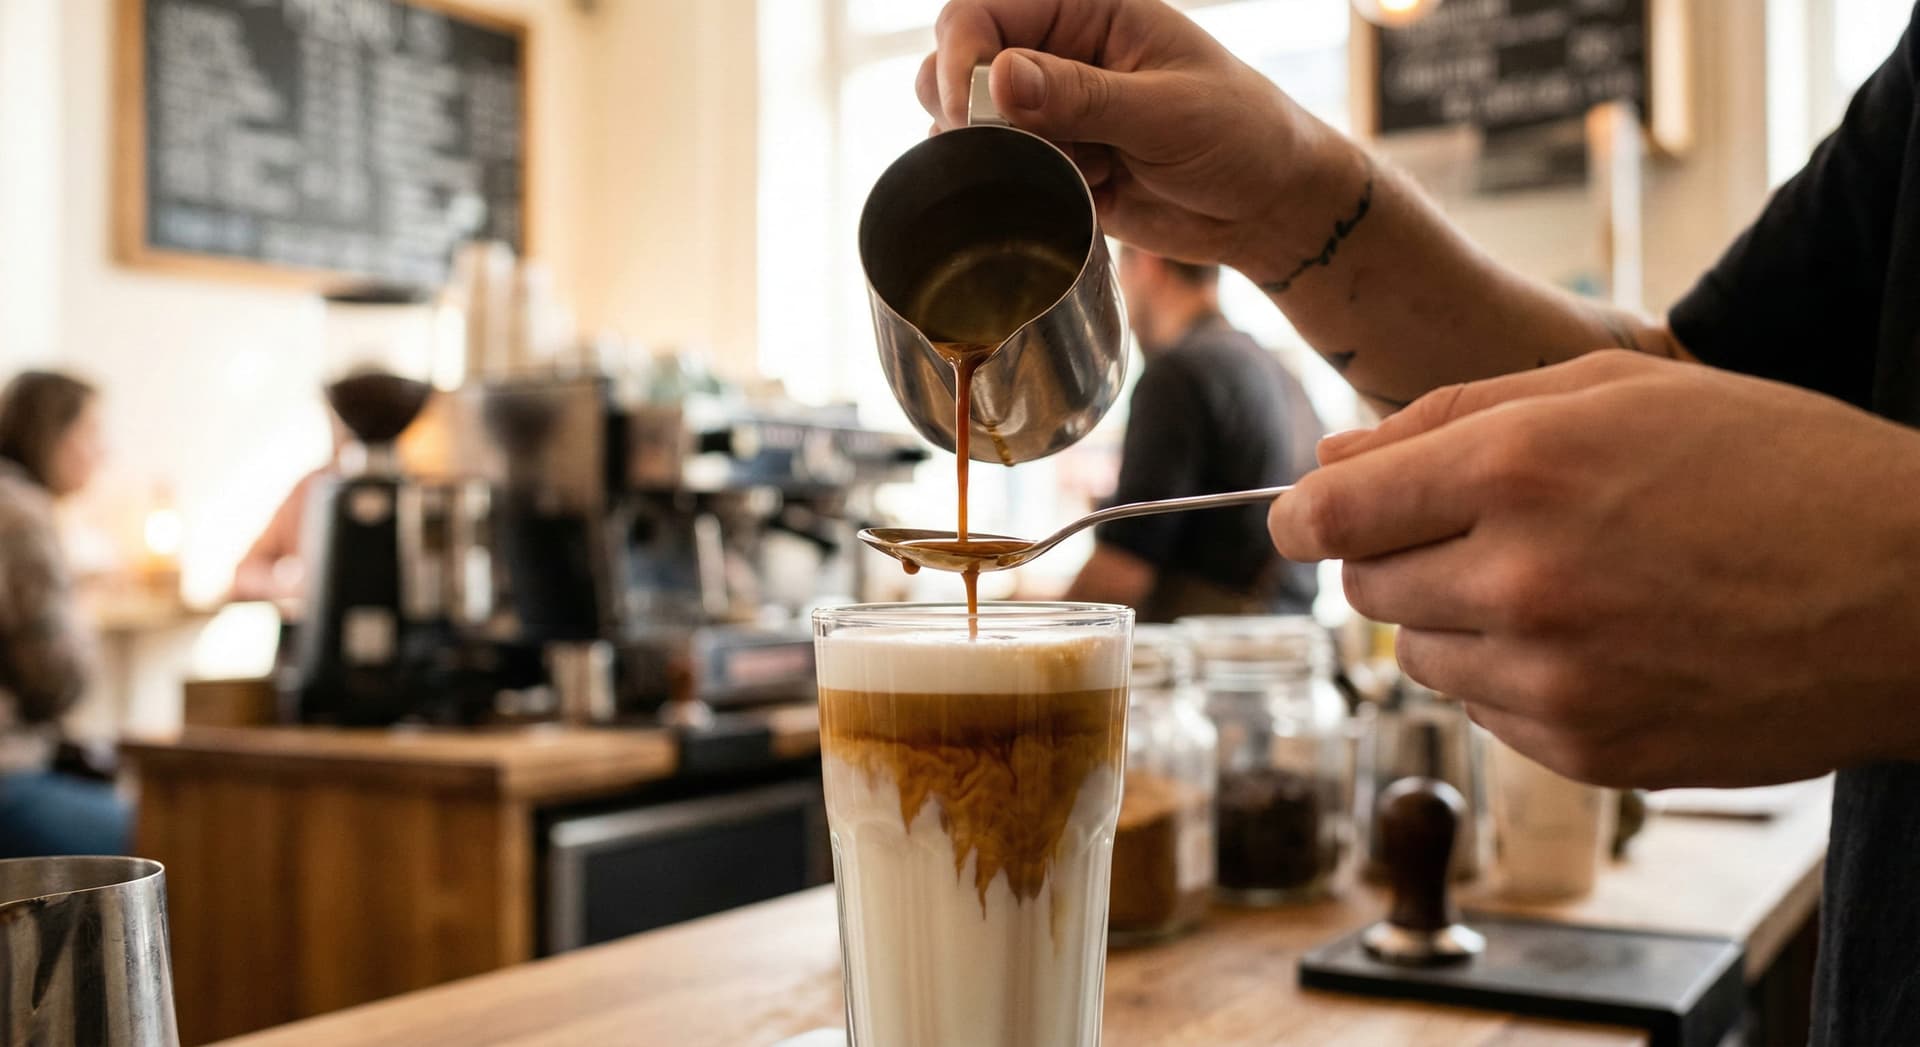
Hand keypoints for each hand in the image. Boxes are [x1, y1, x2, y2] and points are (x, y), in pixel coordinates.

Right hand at [919, 0, 1342, 276]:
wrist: (1267, 207)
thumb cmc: (1238, 136)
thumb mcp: (1167, 112)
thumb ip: (1081, 96)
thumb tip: (998, 76)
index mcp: (1084, 9)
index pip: (981, 10)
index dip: (960, 55)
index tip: (967, 112)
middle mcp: (1056, 51)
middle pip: (957, 63)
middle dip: (971, 114)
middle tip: (1017, 151)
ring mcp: (1049, 111)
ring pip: (969, 124)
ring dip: (1002, 157)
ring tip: (1077, 170)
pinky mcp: (1051, 164)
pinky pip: (998, 174)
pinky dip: (1023, 192)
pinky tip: (1089, 192)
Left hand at [1267, 351, 1919, 787]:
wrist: (1919, 595)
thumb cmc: (1777, 468)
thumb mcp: (1619, 389)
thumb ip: (1451, 416)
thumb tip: (1329, 460)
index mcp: (1520, 467)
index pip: (1329, 514)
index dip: (1305, 514)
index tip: (1312, 515)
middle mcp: (1522, 578)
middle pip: (1364, 588)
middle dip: (1394, 556)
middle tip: (1478, 529)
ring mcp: (1555, 677)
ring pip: (1418, 657)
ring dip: (1454, 620)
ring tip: (1558, 581)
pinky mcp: (1589, 750)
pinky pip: (1486, 712)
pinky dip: (1512, 677)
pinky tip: (1596, 638)